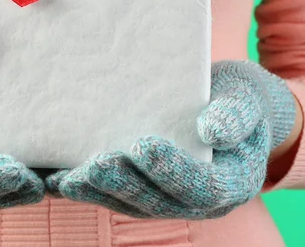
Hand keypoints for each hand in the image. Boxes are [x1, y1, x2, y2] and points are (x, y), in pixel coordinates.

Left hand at [45, 60, 297, 218]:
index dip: (172, 170)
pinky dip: (88, 190)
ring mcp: (171, 199)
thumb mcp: (246, 98)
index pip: (203, 186)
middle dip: (125, 184)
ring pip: (133, 204)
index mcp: (232, 182)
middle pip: (160, 202)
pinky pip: (116, 196)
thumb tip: (212, 131)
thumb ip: (235, 115)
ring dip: (99, 193)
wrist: (227, 108)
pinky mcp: (145, 190)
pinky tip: (58, 180)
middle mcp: (200, 200)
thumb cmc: (237, 99)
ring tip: (68, 179)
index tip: (144, 147)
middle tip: (95, 166)